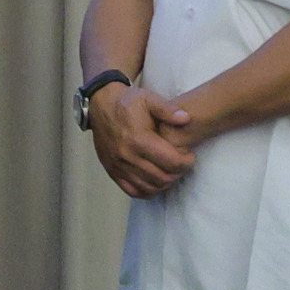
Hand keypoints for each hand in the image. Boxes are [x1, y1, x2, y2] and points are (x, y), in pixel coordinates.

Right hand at [89, 83, 196, 198]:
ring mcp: (118, 166)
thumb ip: (168, 109)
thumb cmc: (127, 102)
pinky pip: (132, 191)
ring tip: (170, 172)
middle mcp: (127, 156)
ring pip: (149, 187)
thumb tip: (186, 119)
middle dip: (178, 173)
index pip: (171, 162)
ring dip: (165, 183)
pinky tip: (154, 182)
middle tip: (182, 164)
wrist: (100, 105)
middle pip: (162, 178)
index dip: (186, 162)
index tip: (189, 156)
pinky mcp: (112, 171)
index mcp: (139, 139)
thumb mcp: (148, 98)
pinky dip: (147, 191)